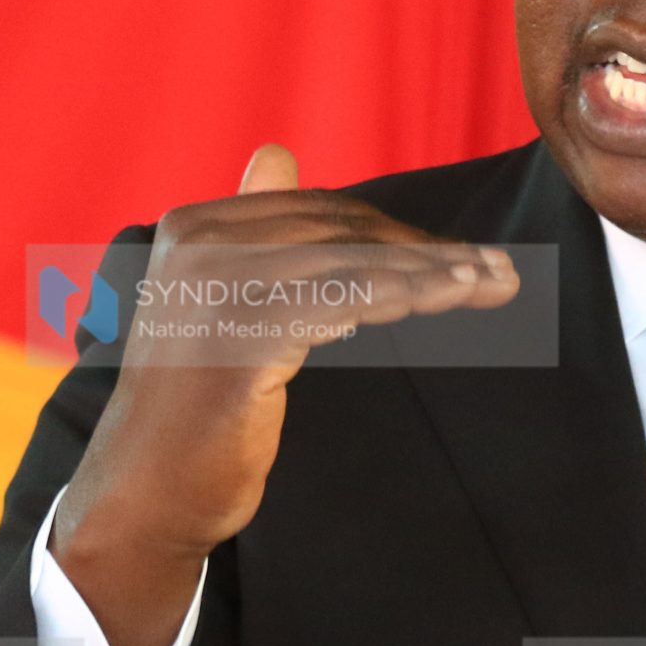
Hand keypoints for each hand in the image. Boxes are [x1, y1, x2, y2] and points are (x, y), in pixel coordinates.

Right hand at [48, 143, 518, 645]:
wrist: (146, 492)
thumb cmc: (196, 403)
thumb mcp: (221, 302)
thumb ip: (250, 229)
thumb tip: (276, 152)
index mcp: (196, 225)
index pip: (322, 214)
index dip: (399, 233)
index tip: (465, 255)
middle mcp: (198, 245)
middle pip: (342, 234)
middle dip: (429, 253)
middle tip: (499, 271)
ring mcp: (213, 291)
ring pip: (350, 265)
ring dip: (432, 275)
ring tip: (491, 284)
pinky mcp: (237, 341)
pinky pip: (338, 304)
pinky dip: (397, 296)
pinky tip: (442, 302)